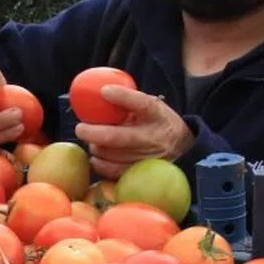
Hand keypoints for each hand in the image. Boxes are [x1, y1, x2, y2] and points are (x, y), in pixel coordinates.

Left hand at [73, 85, 193, 179]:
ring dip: (95, 147)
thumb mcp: (152, 106)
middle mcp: (153, 137)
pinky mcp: (140, 173)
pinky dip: (99, 163)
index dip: (122, 96)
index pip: (142, 103)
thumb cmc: (158, 122)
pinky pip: (112, 171)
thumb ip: (130, 101)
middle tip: (80, 128)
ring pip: (110, 155)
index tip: (104, 91)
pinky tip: (97, 156)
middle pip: (118, 137)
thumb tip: (99, 93)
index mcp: (157, 115)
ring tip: (92, 141)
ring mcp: (147, 158)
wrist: (183, 147)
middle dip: (93, 132)